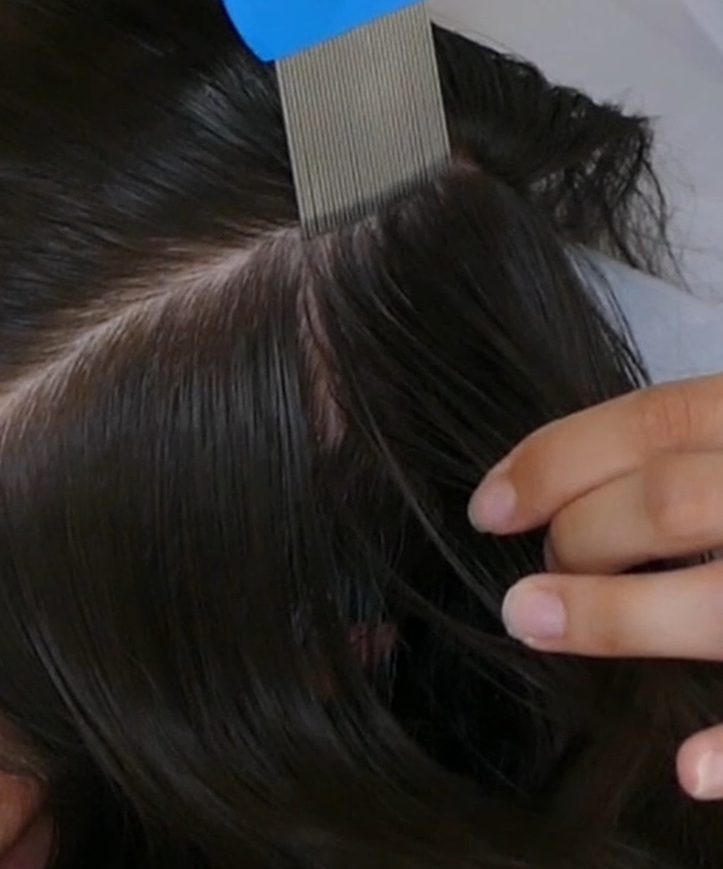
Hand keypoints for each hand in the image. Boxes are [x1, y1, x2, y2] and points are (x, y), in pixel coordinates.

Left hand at [468, 372, 722, 798]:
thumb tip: (585, 490)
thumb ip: (712, 446)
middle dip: (579, 537)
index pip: (654, 423)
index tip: (489, 502)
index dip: (557, 458)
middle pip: (671, 503)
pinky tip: (694, 768)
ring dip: (622, 618)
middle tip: (529, 579)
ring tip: (534, 622)